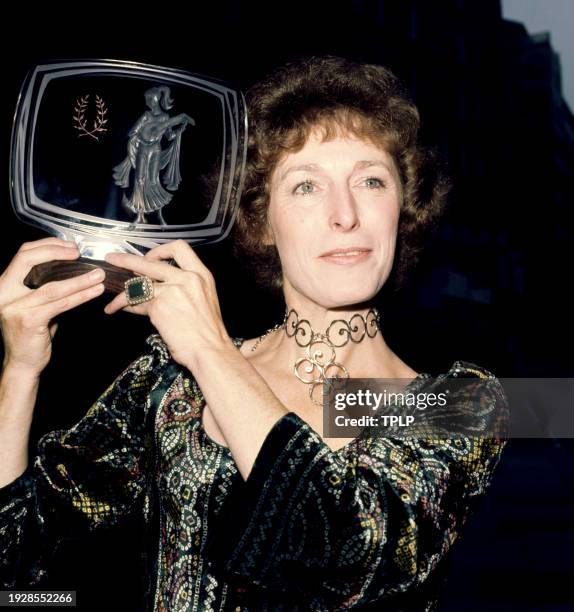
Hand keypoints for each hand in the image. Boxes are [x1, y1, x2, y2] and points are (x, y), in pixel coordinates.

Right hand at [0, 238, 105, 375]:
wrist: (23, 363)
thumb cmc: (33, 332)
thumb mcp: (36, 304)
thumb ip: (46, 286)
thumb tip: (74, 268)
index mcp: (5, 284)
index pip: (23, 254)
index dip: (48, 246)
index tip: (70, 246)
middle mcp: (4, 292)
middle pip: (28, 260)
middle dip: (56, 252)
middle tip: (80, 254)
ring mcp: (14, 307)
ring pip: (52, 286)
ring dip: (79, 279)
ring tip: (99, 275)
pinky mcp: (28, 320)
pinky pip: (60, 304)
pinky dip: (80, 296)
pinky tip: (94, 291)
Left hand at [103, 240, 231, 370]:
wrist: (210, 350)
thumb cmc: (208, 331)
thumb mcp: (204, 299)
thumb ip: (184, 287)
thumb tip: (157, 285)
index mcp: (201, 275)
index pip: (179, 248)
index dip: (160, 250)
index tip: (150, 257)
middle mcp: (187, 278)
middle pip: (150, 262)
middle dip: (127, 259)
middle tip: (113, 259)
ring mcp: (172, 291)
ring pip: (138, 285)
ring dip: (122, 293)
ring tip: (113, 299)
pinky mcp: (159, 306)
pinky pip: (136, 303)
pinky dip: (125, 307)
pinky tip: (120, 310)